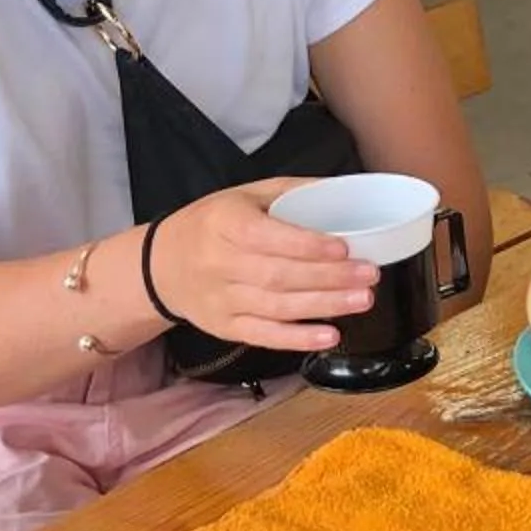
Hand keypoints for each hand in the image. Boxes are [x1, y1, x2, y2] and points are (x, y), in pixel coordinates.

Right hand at [144, 178, 375, 351]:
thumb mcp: (246, 195)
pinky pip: (263, 336)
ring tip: (362, 301)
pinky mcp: (224, 327)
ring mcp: (220, 299)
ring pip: (276, 307)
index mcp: (224, 223)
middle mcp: (218, 263)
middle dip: (328, 278)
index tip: (344, 248)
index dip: (306, 246)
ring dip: (323, 306)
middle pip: (277, 275)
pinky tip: (329, 336)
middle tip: (369, 276)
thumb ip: (293, 193)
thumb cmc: (214, 224)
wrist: (162, 264)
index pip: (266, 237)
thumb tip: (346, 191)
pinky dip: (298, 339)